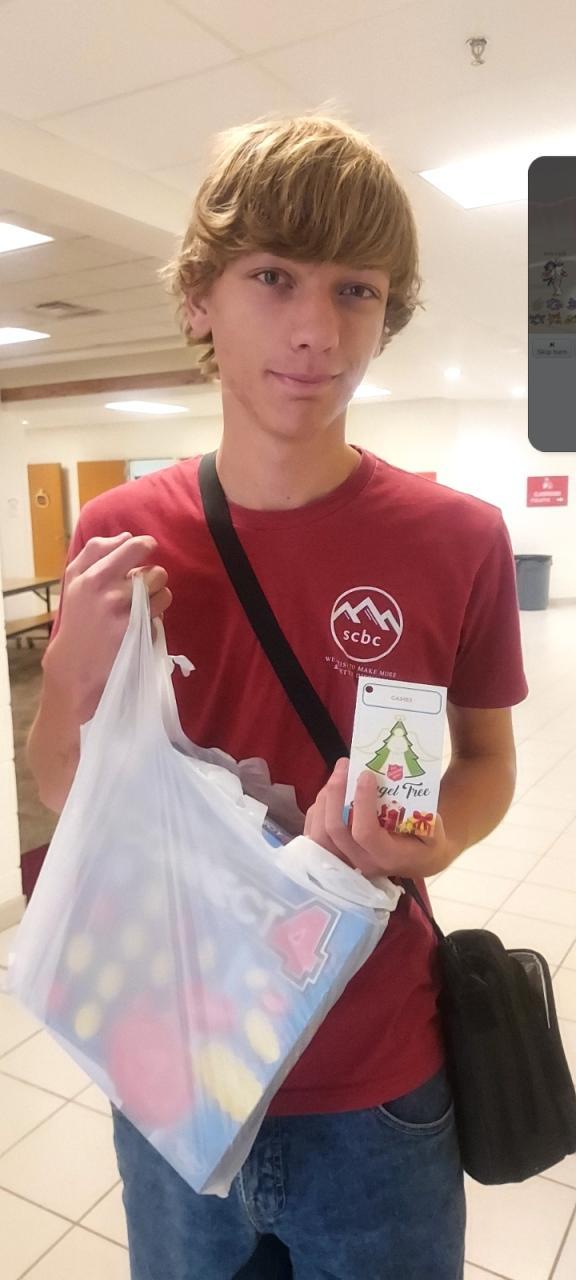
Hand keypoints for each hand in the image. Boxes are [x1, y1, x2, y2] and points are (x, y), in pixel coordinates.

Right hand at [43, 532, 171, 720]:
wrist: (76, 664)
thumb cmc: (77, 619)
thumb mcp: (74, 581)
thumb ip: (95, 552)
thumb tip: (126, 536)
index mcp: (93, 577)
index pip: (133, 547)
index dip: (146, 545)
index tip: (147, 547)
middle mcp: (110, 594)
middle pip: (156, 572)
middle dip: (153, 578)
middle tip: (140, 589)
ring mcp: (126, 615)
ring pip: (164, 593)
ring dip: (158, 599)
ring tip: (140, 608)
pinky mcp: (139, 634)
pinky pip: (161, 615)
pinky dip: (155, 619)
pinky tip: (139, 625)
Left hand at [304, 758, 459, 879]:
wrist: (415, 859)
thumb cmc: (425, 843)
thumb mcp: (437, 835)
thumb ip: (432, 825)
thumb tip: (422, 807)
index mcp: (386, 857)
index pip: (365, 833)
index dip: (362, 803)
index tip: (366, 774)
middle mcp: (361, 862)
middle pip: (335, 830)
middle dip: (336, 793)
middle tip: (344, 765)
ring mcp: (345, 860)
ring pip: (319, 832)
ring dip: (325, 798)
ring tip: (338, 774)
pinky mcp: (334, 854)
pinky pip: (314, 833)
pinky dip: (318, 808)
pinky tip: (330, 791)